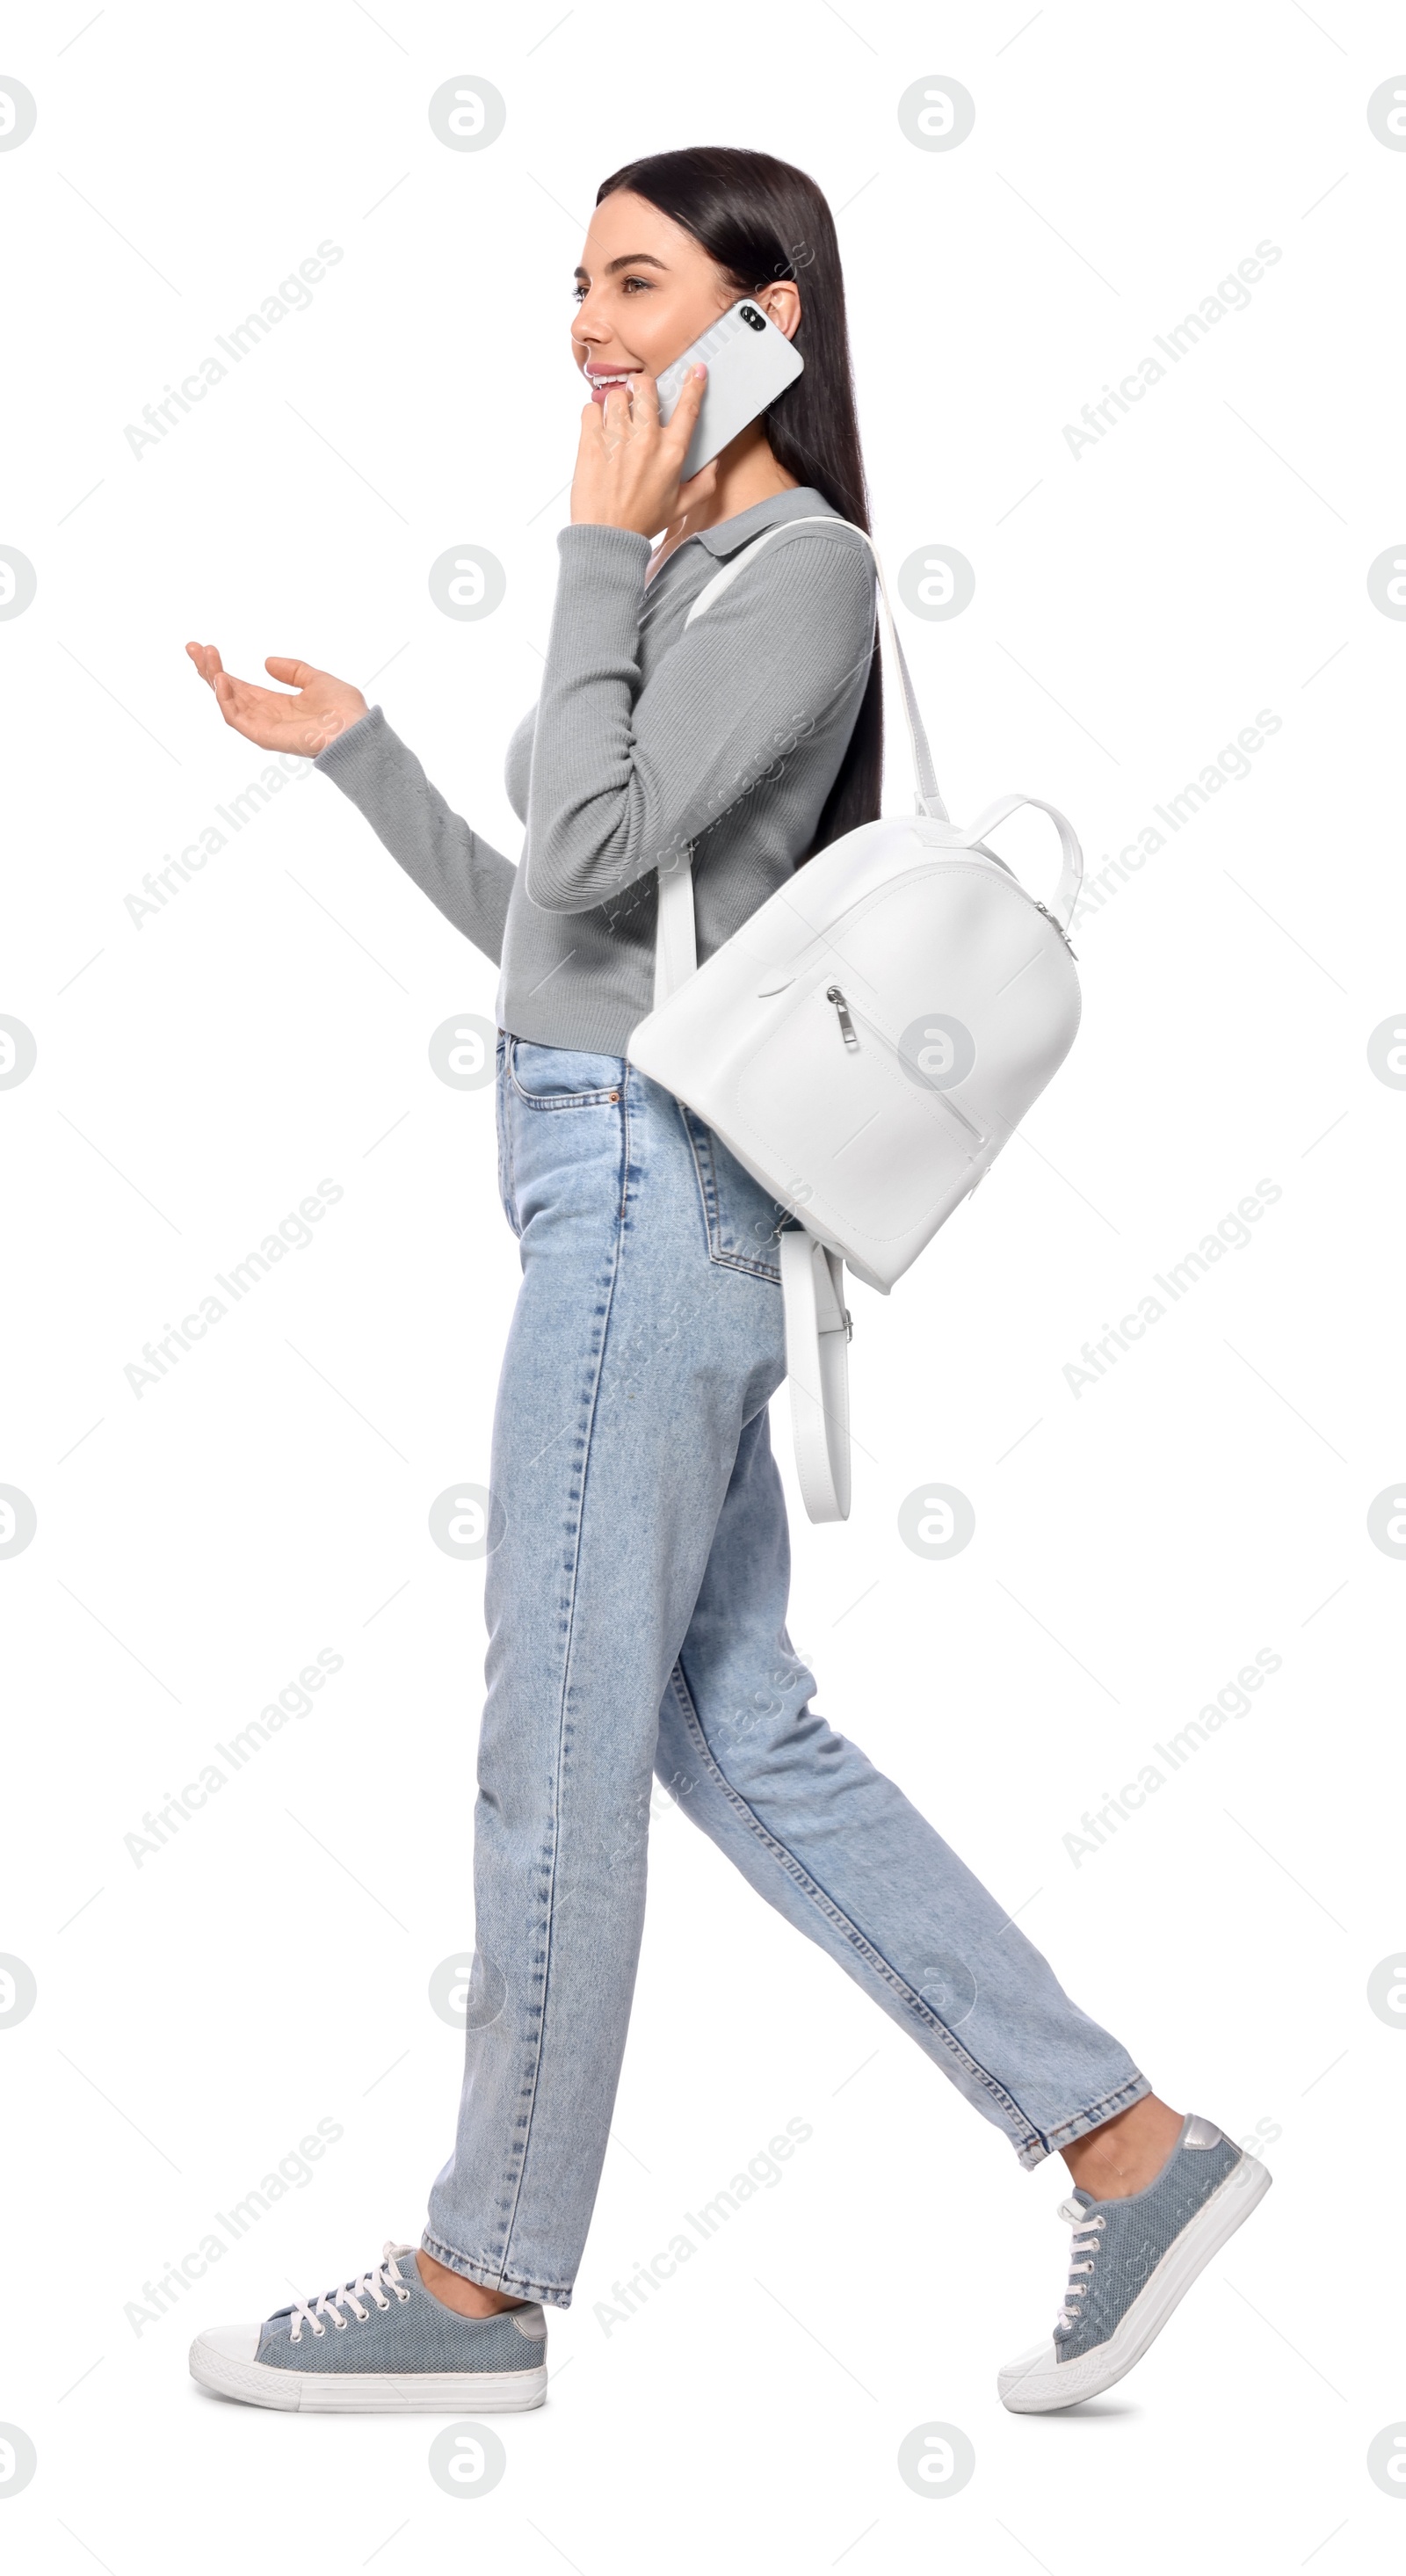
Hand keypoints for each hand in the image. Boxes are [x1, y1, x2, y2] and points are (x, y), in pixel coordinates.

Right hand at [184, 644, 367, 757]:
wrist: (356, 730)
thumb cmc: (344, 710)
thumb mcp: (316, 679)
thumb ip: (293, 670)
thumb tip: (267, 661)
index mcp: (276, 704)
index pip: (239, 685)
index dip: (221, 667)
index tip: (204, 647)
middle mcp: (265, 716)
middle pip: (227, 691)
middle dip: (208, 669)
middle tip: (192, 646)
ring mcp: (262, 727)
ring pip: (227, 701)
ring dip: (213, 678)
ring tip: (205, 656)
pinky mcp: (263, 736)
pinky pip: (236, 718)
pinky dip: (225, 699)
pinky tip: (220, 678)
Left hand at [570, 365, 717, 535]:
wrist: (606, 536)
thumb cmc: (642, 522)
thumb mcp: (681, 507)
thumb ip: (703, 484)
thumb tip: (714, 465)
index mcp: (671, 452)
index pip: (688, 407)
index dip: (694, 384)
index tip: (696, 371)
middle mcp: (645, 439)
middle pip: (645, 386)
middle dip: (642, 387)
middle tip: (638, 399)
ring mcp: (616, 438)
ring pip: (615, 395)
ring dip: (616, 404)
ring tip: (615, 423)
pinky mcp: (590, 441)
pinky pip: (590, 408)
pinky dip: (593, 415)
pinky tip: (598, 431)